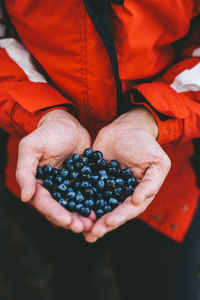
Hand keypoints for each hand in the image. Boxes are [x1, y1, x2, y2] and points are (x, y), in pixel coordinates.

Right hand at [16, 109, 92, 232]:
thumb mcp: (31, 147)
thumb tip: (25, 197)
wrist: (68, 124)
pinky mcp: (83, 181)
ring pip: (75, 206)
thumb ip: (25, 171)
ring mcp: (69, 186)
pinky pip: (88, 195)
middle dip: (72, 220)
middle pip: (61, 209)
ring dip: (83, 217)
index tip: (67, 221)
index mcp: (38, 184)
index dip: (55, 213)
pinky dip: (94, 204)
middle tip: (84, 228)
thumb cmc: (47, 133)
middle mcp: (53, 189)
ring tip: (94, 224)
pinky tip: (102, 210)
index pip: (45, 203)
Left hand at [84, 107, 170, 241]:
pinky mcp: (92, 177)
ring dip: (88, 218)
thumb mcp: (157, 163)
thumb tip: (137, 201)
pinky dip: (77, 199)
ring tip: (79, 229)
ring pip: (96, 205)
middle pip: (111, 212)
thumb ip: (151, 183)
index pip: (128, 210)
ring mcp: (105, 187)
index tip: (108, 223)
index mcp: (137, 194)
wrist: (128, 127)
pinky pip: (84, 189)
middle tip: (91, 234)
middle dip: (101, 224)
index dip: (119, 217)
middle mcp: (120, 194)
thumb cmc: (146, 145)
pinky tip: (69, 207)